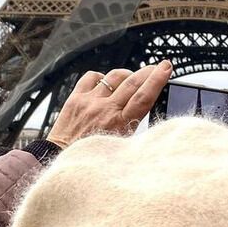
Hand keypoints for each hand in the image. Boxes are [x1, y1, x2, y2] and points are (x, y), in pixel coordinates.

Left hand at [45, 61, 172, 146]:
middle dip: (147, 71)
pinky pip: (91, 77)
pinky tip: (105, 83)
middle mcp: (104, 110)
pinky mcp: (75, 99)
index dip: (157, 80)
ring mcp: (89, 102)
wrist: (61, 159)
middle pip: (132, 82)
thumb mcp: (122, 146)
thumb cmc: (93, 158)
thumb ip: (134, 125)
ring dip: (126, 74)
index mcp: (120, 125)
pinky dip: (101, 77)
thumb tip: (146, 106)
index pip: (144, 97)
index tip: (166, 67)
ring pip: (113, 77)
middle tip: (156, 66)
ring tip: (131, 79)